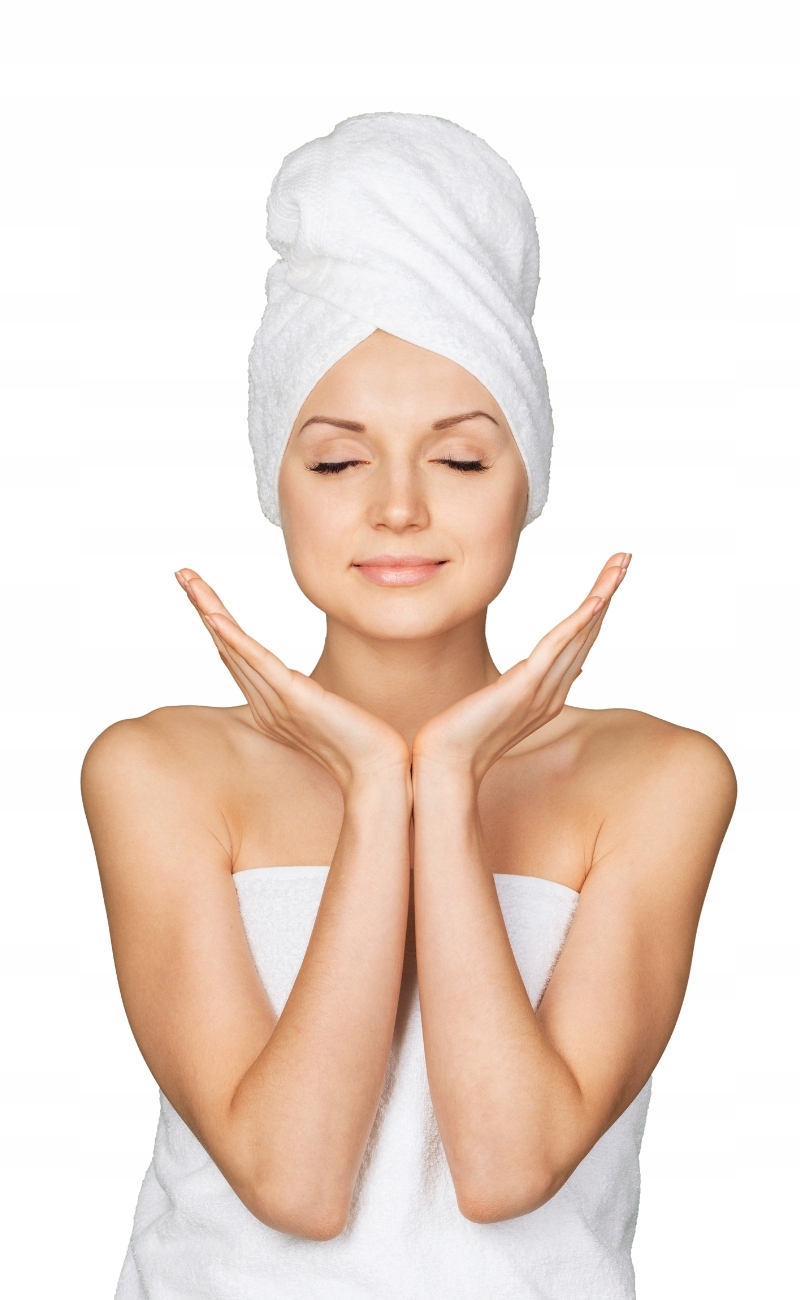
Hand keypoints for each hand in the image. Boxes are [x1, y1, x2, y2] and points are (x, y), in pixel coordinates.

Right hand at [175, 570, 409, 790]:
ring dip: (209, 609)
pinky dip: (235, 639)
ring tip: (188, 579)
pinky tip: (215, 616)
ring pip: (234, 646)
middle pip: (226, 644)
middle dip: (203, 605)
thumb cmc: (357, 743)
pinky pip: (258, 663)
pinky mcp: (294, 698)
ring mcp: (276, 700)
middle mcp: (264, 702)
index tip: (200, 593)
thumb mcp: (324, 712)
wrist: (375, 770)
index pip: (235, 655)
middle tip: (180, 573)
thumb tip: (307, 685)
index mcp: (269, 704)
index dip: (216, 623)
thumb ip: (308, 697)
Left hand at [412, 554, 630, 782]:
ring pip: (580, 633)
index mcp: (550, 693)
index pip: (580, 642)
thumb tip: (547, 667)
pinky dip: (578, 622)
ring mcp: (542, 690)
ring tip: (621, 563)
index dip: (596, 608)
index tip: (610, 578)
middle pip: (588, 632)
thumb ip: (529, 684)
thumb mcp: (502, 701)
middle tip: (625, 556)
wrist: (445, 762)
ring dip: (602, 594)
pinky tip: (596, 599)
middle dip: (608, 591)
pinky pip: (557, 648)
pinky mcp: (524, 687)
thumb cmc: (463, 734)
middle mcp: (554, 691)